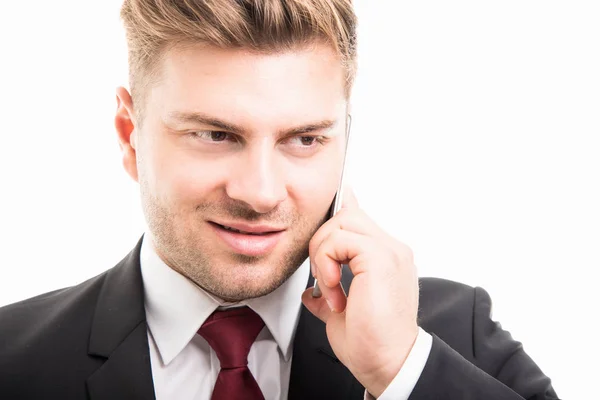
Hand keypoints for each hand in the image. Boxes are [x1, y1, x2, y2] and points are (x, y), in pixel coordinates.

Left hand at [302, 188, 419, 397]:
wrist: (388, 364)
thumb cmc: (371, 343)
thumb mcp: (341, 311)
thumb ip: (329, 291)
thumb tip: (311, 291)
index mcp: (386, 258)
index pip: (357, 218)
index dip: (333, 220)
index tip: (320, 244)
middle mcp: (391, 250)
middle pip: (347, 214)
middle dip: (323, 240)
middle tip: (323, 275)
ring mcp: (390, 251)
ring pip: (342, 220)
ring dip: (323, 252)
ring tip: (329, 285)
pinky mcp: (381, 258)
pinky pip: (340, 239)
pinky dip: (327, 261)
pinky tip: (334, 289)